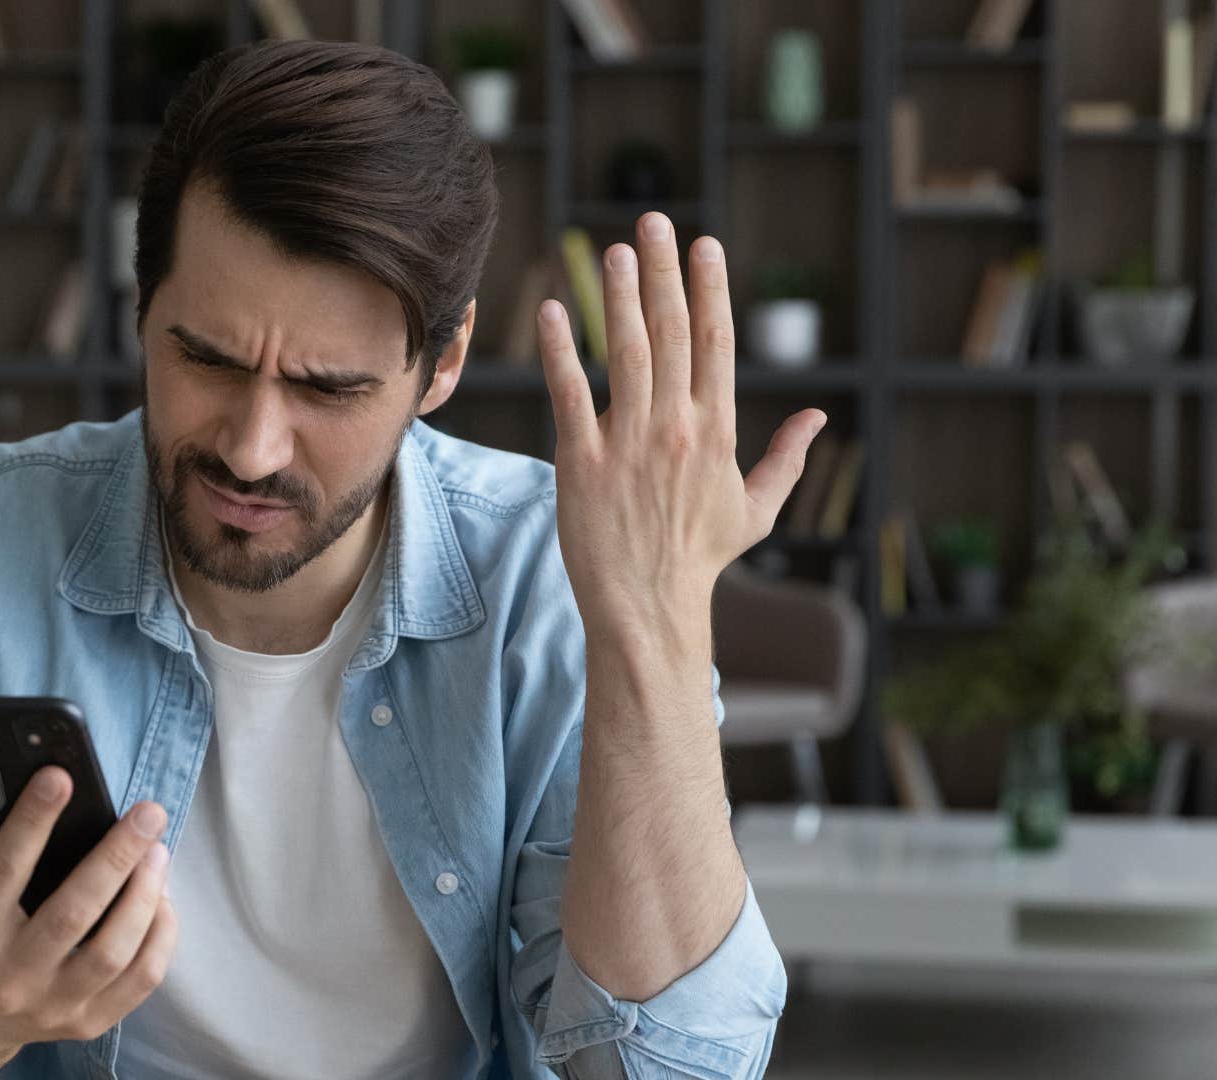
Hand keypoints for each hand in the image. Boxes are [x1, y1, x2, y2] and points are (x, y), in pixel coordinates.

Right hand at [0, 769, 178, 1070]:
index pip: (4, 872)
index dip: (32, 821)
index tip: (60, 777)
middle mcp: (10, 978)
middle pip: (74, 914)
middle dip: (117, 857)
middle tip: (148, 812)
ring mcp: (52, 1007)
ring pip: (113, 951)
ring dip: (144, 894)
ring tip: (157, 850)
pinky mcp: (88, 1024)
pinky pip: (140, 980)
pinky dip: (159, 934)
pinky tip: (161, 896)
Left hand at [537, 212, 826, 638]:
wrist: (648, 608)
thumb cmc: (698, 559)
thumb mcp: (756, 510)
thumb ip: (787, 458)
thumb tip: (820, 417)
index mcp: (718, 431)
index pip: (715, 344)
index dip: (709, 289)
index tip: (704, 245)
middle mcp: (677, 428)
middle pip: (672, 334)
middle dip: (664, 272)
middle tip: (653, 221)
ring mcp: (629, 444)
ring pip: (626, 354)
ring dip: (620, 297)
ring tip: (615, 251)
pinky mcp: (582, 464)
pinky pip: (570, 395)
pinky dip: (561, 352)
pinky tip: (555, 310)